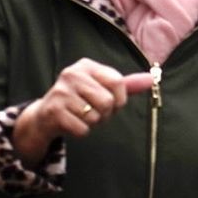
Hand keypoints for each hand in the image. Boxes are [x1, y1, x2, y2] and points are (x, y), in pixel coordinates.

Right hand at [13, 62, 154, 166]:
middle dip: (106, 113)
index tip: (111, 102)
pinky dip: (81, 132)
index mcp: (86, 66)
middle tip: (92, 111)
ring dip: (93, 123)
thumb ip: (127, 84)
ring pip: (95, 116)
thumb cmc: (80, 101)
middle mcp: (71, 74)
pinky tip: (71, 123)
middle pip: (108, 102)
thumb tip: (152, 78)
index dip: (120, 99)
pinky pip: (83, 129)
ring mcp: (60, 92)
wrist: (45, 117)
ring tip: (80, 116)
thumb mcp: (102, 88)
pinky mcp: (53, 111)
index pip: (118, 82)